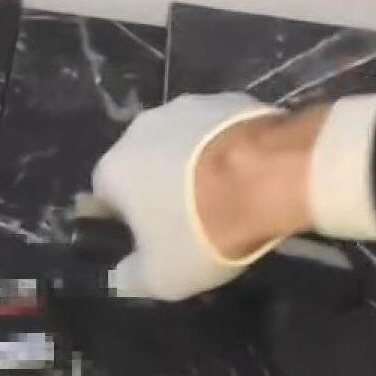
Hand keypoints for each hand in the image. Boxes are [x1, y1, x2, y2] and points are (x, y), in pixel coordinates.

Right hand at [92, 93, 327, 300]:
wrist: (270, 178)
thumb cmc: (202, 230)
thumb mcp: (162, 277)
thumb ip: (132, 276)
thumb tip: (124, 273)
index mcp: (115, 168)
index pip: (105, 194)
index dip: (126, 217)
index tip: (150, 235)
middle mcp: (141, 128)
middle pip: (143, 163)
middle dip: (159, 186)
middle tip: (188, 216)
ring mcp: (188, 106)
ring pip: (181, 142)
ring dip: (192, 163)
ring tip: (224, 192)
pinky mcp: (229, 98)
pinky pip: (218, 129)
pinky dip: (225, 148)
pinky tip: (248, 171)